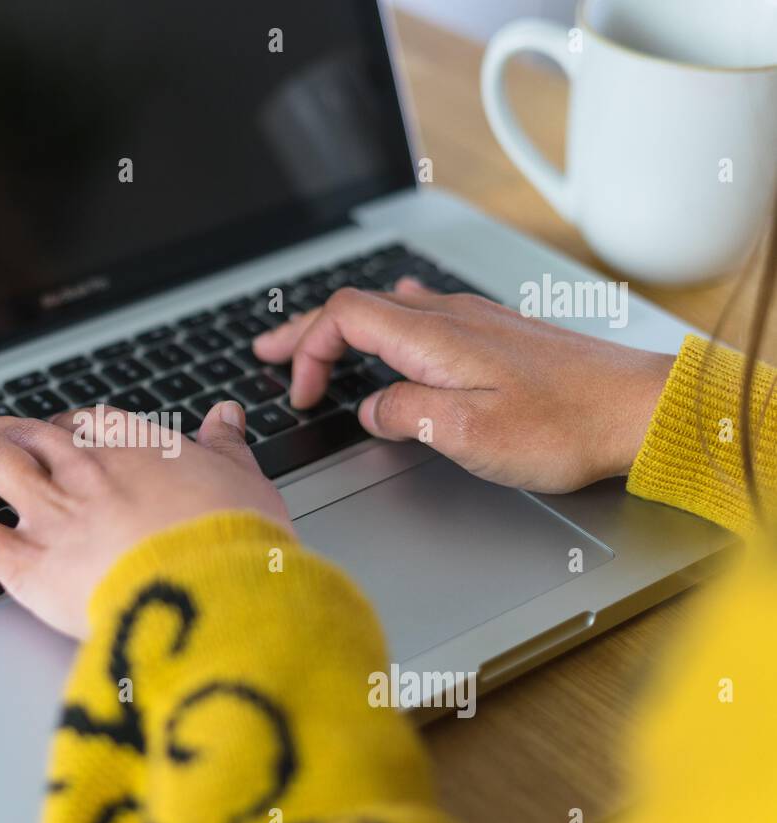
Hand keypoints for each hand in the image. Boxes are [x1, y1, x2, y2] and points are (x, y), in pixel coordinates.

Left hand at [0, 402, 288, 638]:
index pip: (91, 424)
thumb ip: (227, 447)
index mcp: (136, 446)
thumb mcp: (245, 481)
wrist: (214, 590)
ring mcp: (49, 512)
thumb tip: (226, 418)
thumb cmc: (235, 541)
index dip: (70, 426)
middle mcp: (83, 468)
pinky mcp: (25, 562)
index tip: (61, 428)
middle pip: (29, 436)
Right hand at [253, 279, 674, 493]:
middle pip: (356, 306)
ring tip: (313, 344)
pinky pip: (422, 316)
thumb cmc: (566, 425)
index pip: (343, 318)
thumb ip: (405, 414)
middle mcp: (450, 317)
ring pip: (387, 310)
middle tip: (265, 350)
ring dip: (341, 328)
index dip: (307, 351)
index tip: (300, 394)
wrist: (640, 410)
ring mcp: (475, 322)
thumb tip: (374, 409)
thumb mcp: (467, 432)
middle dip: (304, 331)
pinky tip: (392, 327)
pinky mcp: (497, 336)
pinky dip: (384, 326)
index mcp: (433, 337)